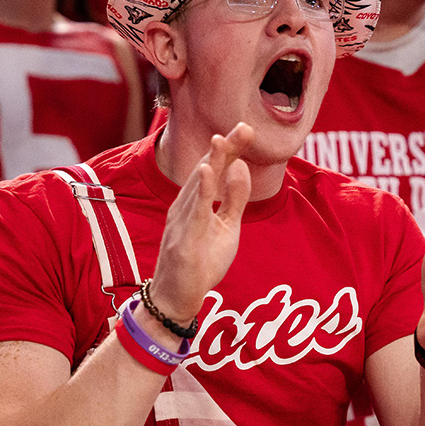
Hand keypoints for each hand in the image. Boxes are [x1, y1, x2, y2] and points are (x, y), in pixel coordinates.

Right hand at [149, 124, 252, 325]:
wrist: (176, 298)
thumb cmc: (200, 261)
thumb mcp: (226, 227)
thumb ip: (234, 198)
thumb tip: (242, 166)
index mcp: (197, 200)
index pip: (216, 168)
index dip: (231, 148)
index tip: (248, 128)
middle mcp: (186, 205)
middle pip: (207, 170)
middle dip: (225, 148)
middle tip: (244, 126)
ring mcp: (182, 221)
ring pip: (198, 186)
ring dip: (211, 161)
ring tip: (223, 140)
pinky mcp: (183, 240)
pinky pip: (193, 212)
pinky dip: (200, 190)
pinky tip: (206, 171)